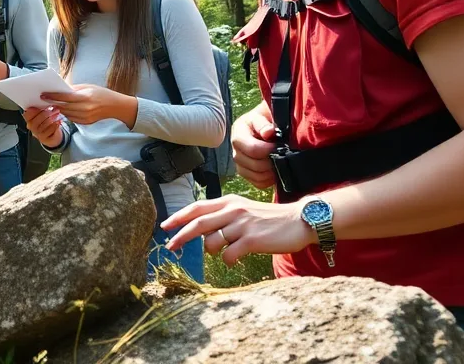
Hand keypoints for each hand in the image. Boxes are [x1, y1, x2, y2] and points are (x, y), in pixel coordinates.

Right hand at [24, 105, 64, 147]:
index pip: (27, 114)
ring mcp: (37, 133)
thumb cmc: (48, 122)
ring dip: (52, 118)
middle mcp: (31, 126)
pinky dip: (55, 125)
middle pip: (36, 120)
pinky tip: (59, 121)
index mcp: (29, 119)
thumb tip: (46, 99)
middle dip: (46, 113)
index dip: (34, 110)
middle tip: (54, 109)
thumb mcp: (44, 113)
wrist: (53, 135)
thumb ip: (42, 108)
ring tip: (57, 114)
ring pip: (44, 125)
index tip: (42, 105)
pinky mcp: (43, 138)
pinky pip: (49, 131)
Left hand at [40, 84, 133, 125]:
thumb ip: (73, 89)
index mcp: (85, 97)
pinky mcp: (86, 122)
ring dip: (58, 109)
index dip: (52, 96)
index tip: (43, 95)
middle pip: (63, 106)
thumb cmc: (101, 93)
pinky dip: (66, 113)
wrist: (115, 106)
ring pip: (66, 113)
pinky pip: (71, 118)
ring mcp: (85, 117)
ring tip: (51, 104)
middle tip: (44, 99)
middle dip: (52, 103)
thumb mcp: (88, 87)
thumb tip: (59, 89)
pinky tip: (63, 109)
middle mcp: (85, 108)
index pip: (64, 97)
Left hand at [160, 195, 314, 265]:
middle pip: (198, 224)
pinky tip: (234, 259)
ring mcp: (241, 225)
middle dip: (180, 236)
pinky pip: (228, 255)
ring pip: (212, 242)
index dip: (178, 217)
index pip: (196, 208)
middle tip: (169, 246)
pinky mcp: (251, 240)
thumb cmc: (268, 219)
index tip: (165, 226)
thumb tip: (201, 232)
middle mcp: (232, 210)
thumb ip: (222, 216)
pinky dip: (227, 260)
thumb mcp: (243, 210)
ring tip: (224, 251)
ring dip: (212, 251)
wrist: (298, 221)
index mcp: (228, 202)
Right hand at [232, 103, 277, 189]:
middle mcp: (235, 149)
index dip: (268, 150)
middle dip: (270, 163)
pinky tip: (276, 171)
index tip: (281, 147)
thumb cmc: (266, 119)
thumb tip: (268, 132)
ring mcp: (240, 163)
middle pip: (252, 164)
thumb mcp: (263, 115)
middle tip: (283, 157)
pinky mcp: (247, 173)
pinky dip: (268, 180)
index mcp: (238, 133)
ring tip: (281, 164)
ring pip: (254, 176)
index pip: (252, 149)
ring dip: (270, 173)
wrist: (266, 124)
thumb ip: (264, 123)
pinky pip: (257, 183)